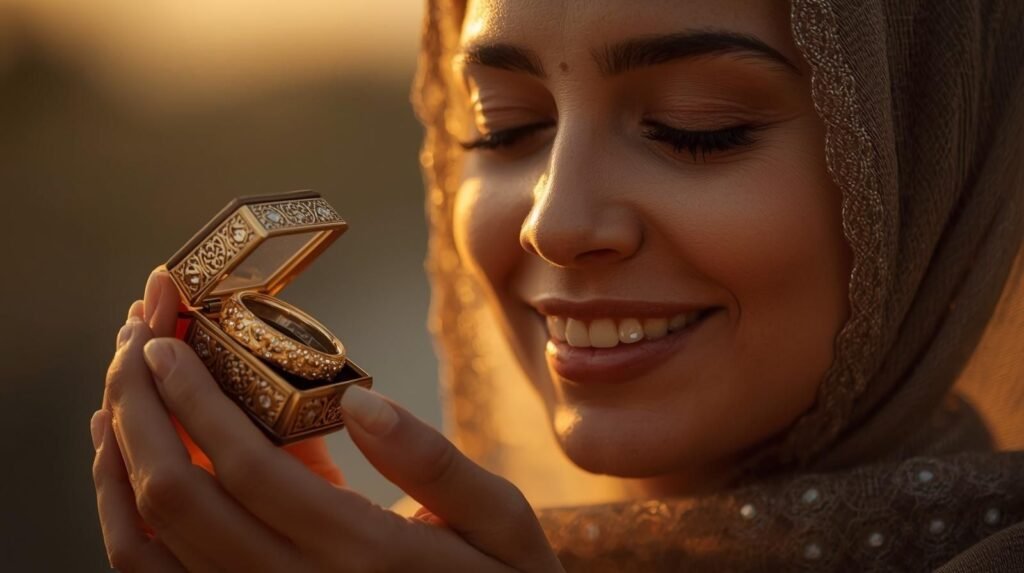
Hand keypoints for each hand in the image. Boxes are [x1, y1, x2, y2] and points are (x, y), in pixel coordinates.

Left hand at [92, 273, 561, 571]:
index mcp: (363, 553)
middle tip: (134, 335)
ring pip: (150, 543)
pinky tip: (125, 460)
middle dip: (141, 407)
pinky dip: (123, 515)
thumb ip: (436, 463)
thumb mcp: (504, 522)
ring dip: (120, 455)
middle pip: (178, 499)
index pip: (248, 467)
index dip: (196, 398)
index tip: (171, 337)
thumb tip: (360, 399)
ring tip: (118, 386)